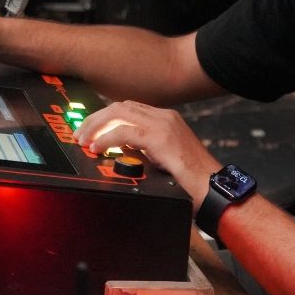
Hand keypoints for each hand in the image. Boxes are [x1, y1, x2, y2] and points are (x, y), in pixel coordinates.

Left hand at [75, 100, 220, 210]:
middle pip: (121, 106)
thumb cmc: (193, 182)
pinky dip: (106, 138)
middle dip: (96, 118)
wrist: (214, 189)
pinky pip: (125, 132)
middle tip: (80, 134)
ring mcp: (163, 125)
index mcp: (166, 119)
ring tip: (83, 139)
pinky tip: (97, 148)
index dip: (106, 116)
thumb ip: (145, 150)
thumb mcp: (165, 159)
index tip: (90, 130)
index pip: (129, 108)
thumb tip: (120, 152)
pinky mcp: (161, 138)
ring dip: (97, 125)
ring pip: (120, 113)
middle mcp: (164, 116)